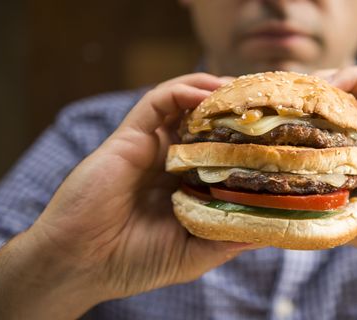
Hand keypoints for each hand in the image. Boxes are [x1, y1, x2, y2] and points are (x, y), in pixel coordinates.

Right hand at [30, 73, 253, 300]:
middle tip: (267, 101)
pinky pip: (158, 101)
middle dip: (235, 108)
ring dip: (215, 91)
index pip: (220, 150)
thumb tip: (273, 228)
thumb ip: (229, 237)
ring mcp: (150, 147)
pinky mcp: (129, 137)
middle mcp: (169, 161)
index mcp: (184, 185)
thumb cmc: (131, 264)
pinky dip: (184, 89)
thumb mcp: (194, 254)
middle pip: (207, 122)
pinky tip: (209, 91)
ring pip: (185, 103)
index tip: (277, 132)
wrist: (80, 264)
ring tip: (244, 90)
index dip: (246, 138)